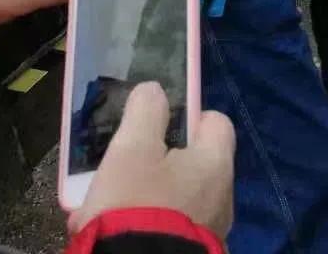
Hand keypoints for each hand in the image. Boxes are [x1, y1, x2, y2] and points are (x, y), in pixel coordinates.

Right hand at [68, 82, 235, 240]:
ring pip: (175, 197)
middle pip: (191, 162)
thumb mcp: (132, 149)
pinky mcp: (193, 251)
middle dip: (154, 162)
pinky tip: (113, 230)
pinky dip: (145, 223)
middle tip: (121, 168)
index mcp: (216, 163)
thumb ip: (146, 110)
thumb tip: (154, 91)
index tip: (156, 124)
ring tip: (104, 205)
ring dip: (143, 196)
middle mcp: (223, 195)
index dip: (186, 116)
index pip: (214, 121)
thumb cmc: (136, 205)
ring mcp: (210, 228)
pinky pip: (169, 227)